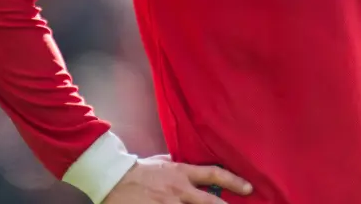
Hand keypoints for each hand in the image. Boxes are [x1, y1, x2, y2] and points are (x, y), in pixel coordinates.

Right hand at [105, 155, 252, 202]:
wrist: (111, 180)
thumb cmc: (136, 170)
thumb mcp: (161, 162)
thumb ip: (177, 165)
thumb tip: (187, 163)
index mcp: (181, 173)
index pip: (213, 175)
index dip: (233, 181)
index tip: (248, 188)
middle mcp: (179, 191)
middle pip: (210, 203)